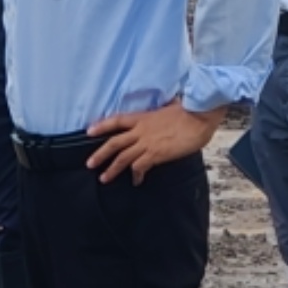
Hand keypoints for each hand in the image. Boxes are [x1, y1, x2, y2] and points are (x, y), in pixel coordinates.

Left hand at [87, 101, 221, 181]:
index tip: (89, 131)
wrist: (199, 117)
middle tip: (89, 164)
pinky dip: (136, 175)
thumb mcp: (169, 107)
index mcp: (142, 117)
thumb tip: (169, 106)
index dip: (101, 125)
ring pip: (122, 158)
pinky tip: (136, 181)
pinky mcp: (156, 154)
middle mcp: (140, 130)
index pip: (116, 120)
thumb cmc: (189, 112)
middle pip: (114, 143)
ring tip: (104, 178)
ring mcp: (147, 143)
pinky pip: (139, 167)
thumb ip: (162, 112)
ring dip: (111, 169)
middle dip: (100, 154)